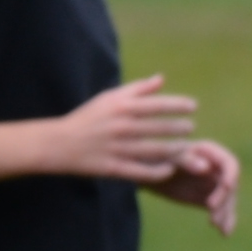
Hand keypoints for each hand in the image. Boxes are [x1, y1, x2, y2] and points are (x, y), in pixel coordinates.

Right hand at [47, 76, 202, 185]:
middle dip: (180, 128)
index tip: (193, 106)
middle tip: (190, 128)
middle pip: (160, 128)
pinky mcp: (113, 168)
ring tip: (187, 147)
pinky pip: (143, 171)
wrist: (58, 143)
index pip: (157, 105)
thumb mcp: (109, 98)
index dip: (178, 105)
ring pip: (155, 151)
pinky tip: (170, 168)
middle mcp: (120, 127)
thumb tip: (162, 78)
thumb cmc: (88, 118)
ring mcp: (117, 149)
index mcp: (120, 108)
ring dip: (175, 150)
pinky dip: (159, 171)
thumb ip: (137, 89)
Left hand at [140, 137, 240, 234]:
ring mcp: (213, 186)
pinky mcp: (209, 200)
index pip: (230, 164)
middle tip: (211, 210)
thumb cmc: (155, 159)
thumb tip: (206, 167)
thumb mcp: (168, 157)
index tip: (227, 188)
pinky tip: (224, 233)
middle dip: (224, 198)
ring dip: (225, 213)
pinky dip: (224, 221)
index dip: (231, 175)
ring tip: (215, 225)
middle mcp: (217, 169)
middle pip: (230, 186)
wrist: (144, 173)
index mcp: (210, 153)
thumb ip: (186, 160)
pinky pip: (221, 211)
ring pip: (228, 201)